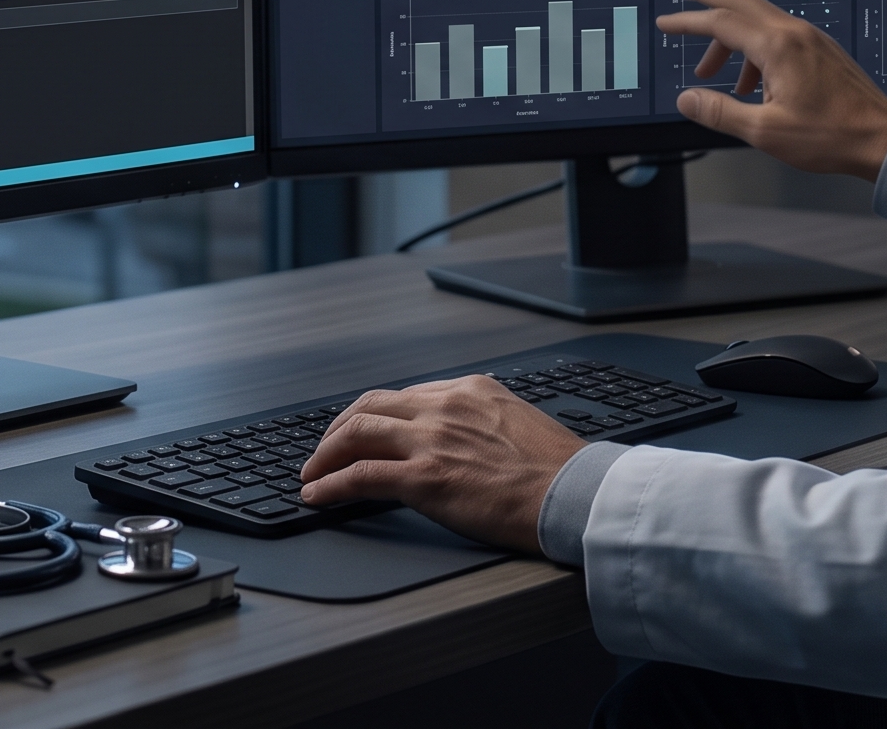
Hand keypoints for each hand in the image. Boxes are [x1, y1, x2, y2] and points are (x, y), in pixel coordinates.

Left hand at [297, 376, 590, 550]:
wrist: (575, 495)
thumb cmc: (558, 471)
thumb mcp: (519, 422)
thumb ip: (484, 422)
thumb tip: (465, 439)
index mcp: (469, 390)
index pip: (405, 396)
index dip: (374, 416)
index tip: (362, 432)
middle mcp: (444, 406)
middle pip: (370, 407)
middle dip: (339, 429)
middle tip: (324, 450)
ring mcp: (431, 440)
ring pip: (356, 434)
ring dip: (325, 455)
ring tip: (311, 473)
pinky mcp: (423, 478)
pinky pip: (359, 476)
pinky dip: (330, 484)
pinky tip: (317, 495)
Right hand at [655, 0, 886, 180]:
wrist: (882, 139)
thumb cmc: (829, 137)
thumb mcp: (765, 131)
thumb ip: (720, 112)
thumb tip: (686, 98)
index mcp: (778, 46)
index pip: (720, 22)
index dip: (687, 21)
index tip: (664, 22)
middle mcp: (794, 32)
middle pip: (740, 1)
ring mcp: (811, 38)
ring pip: (759, 20)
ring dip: (728, 37)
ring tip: (709, 72)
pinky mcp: (822, 50)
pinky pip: (778, 36)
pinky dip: (753, 49)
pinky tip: (751, 85)